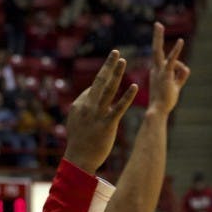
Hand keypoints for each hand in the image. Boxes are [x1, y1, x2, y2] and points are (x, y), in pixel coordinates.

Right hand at [64, 50, 137, 173]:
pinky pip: (118, 108)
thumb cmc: (79, 142)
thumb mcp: (77, 121)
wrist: (79, 159)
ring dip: (116, 74)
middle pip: (100, 82)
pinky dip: (127, 97)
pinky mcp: (107, 124)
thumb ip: (84, 106)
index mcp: (80, 104)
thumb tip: (90, 95)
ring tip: (123, 60)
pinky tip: (134, 86)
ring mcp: (97, 115)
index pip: (94, 88)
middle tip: (116, 52)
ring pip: (108, 90)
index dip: (104, 81)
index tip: (111, 72)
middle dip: (108, 66)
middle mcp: (87, 106)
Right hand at [147, 23, 189, 115]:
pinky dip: (176, 51)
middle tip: (157, 24)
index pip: (164, 59)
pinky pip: (172, 60)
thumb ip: (180, 76)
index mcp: (156, 72)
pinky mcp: (166, 74)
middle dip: (157, 36)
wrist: (158, 111)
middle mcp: (156, 69)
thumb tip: (185, 68)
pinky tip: (180, 41)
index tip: (165, 47)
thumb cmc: (165, 102)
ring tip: (157, 25)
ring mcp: (160, 71)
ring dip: (157, 36)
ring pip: (158, 51)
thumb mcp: (175, 87)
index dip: (170, 57)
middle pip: (156, 50)